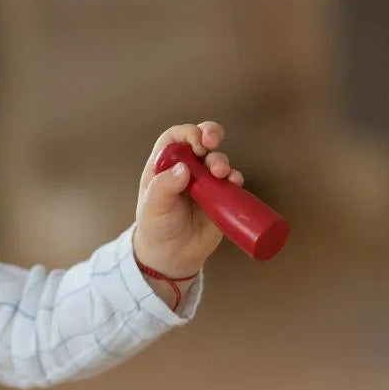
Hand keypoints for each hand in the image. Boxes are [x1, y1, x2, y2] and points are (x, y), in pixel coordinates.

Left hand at [133, 121, 244, 278]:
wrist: (173, 255)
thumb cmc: (157, 228)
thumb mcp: (153, 207)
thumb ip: (163, 187)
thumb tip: (182, 169)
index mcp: (163, 166)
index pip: (175, 137)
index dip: (187, 134)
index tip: (195, 145)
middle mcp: (185, 168)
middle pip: (201, 139)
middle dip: (210, 134)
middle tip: (212, 143)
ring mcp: (204, 181)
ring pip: (218, 159)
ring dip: (221, 160)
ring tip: (220, 173)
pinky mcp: (220, 195)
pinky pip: (231, 181)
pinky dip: (235, 178)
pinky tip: (233, 182)